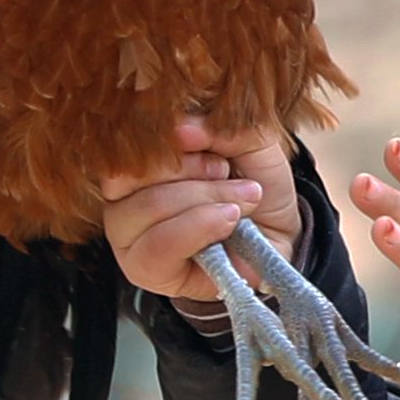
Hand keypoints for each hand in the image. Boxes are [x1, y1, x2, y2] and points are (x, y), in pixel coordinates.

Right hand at [98, 117, 298, 301]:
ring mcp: (127, 237)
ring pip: (149, 206)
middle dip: (194, 175)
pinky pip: (158, 247)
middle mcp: (122, 198)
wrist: (277, 236)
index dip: (176, 146)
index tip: (219, 158)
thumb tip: (180, 130)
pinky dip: (199, 228)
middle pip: (133, 174)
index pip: (128, 143)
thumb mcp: (246, 143)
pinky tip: (229, 224)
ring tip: (238, 205)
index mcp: (138, 162)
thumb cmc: (252, 188)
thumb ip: (216, 129)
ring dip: (203, 200)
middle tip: (229, 178)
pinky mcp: (144, 270)